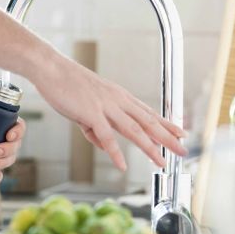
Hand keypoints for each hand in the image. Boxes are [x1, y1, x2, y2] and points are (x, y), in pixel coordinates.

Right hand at [36, 55, 186, 170]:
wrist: (51, 68)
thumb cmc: (66, 84)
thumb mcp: (85, 107)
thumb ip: (95, 128)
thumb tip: (103, 145)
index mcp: (118, 96)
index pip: (148, 112)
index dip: (166, 123)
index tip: (180, 132)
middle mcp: (117, 100)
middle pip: (148, 122)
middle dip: (168, 138)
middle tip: (183, 150)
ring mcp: (106, 106)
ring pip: (134, 130)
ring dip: (150, 147)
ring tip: (161, 162)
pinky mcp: (91, 113)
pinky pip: (106, 136)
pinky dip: (115, 152)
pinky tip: (122, 165)